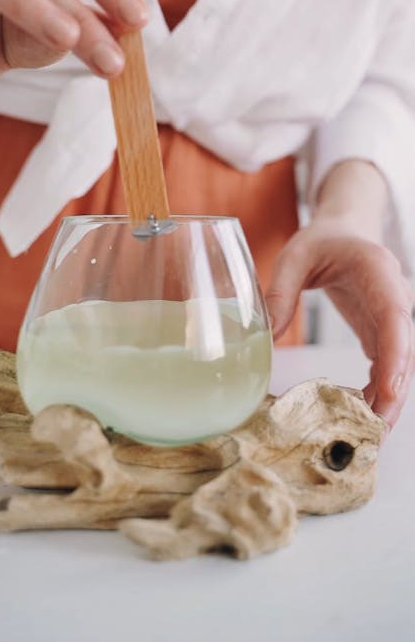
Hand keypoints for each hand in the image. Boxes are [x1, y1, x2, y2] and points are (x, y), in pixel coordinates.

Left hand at [265, 217, 414, 428]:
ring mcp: (392, 317)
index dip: (395, 352)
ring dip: (387, 399)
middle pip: (403, 349)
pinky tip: (360, 415)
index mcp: (377, 270)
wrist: (344, 233)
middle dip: (393, 391)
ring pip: (399, 364)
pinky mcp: (382, 332)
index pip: (394, 314)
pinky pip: (386, 366)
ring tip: (367, 435)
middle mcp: (395, 295)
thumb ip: (280, 292)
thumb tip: (267, 337)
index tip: (388, 387)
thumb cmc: (321, 241)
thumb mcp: (293, 257)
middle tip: (375, 430)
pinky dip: (377, 391)